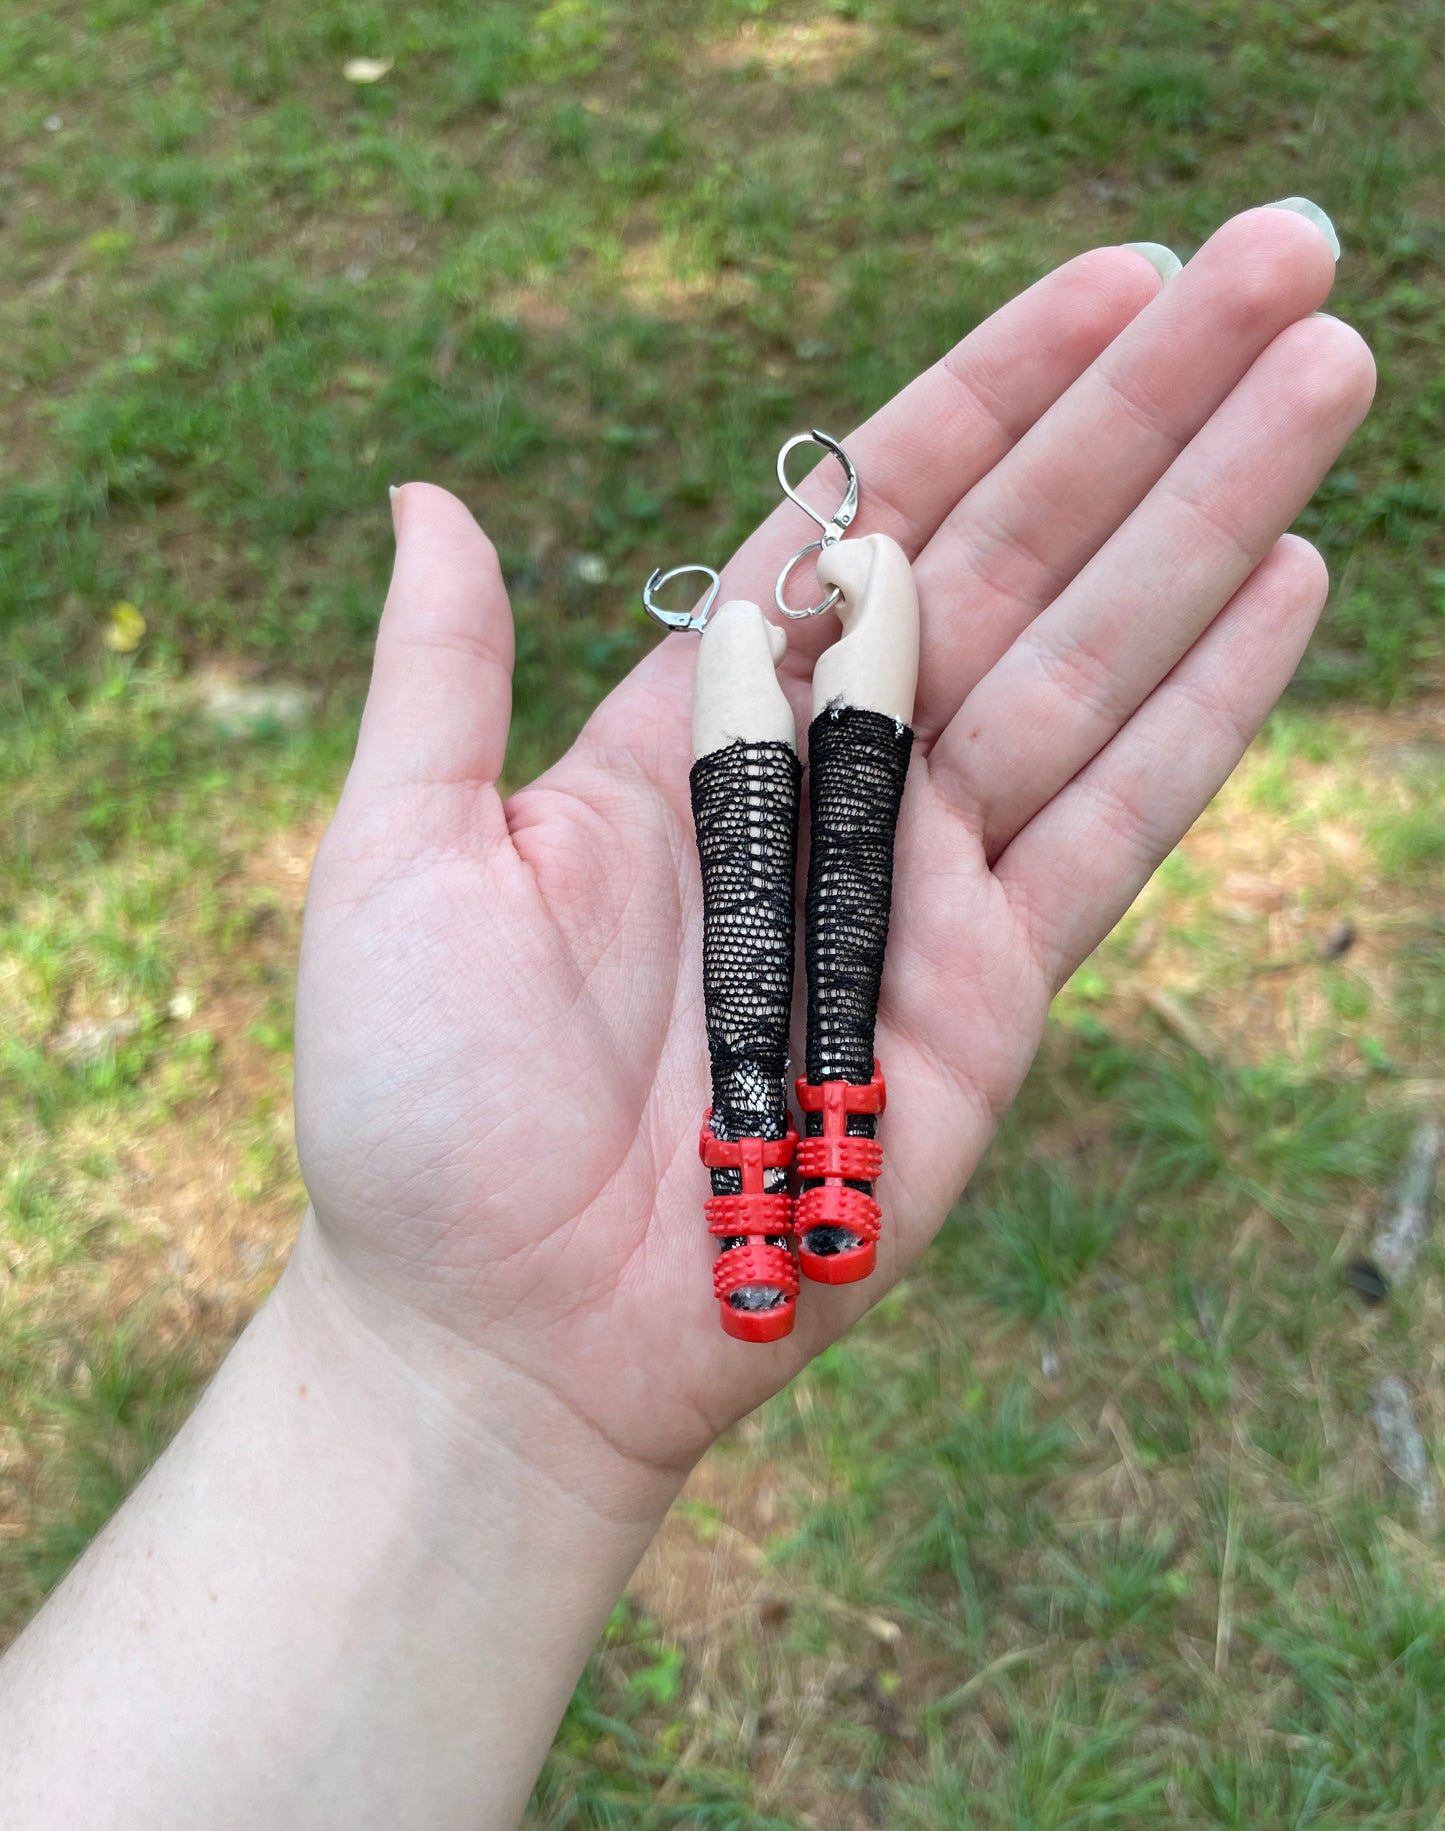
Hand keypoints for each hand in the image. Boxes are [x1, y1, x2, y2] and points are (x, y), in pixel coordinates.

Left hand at [292, 208, 1371, 1502]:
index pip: (871, 517)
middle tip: (1284, 251)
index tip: (1112, 279)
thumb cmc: (418, 1108)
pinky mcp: (990, 1001)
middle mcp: (831, 786)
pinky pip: (1111, 830)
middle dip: (1146, 408)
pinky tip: (1287, 581)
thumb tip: (432, 494)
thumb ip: (442, 678)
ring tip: (1327, 369)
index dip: (992, 392)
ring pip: (1091, 664)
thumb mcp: (397, 859)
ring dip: (1210, 516)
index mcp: (699, 730)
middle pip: (1015, 559)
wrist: (503, 1329)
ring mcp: (923, 887)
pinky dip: (1203, 711)